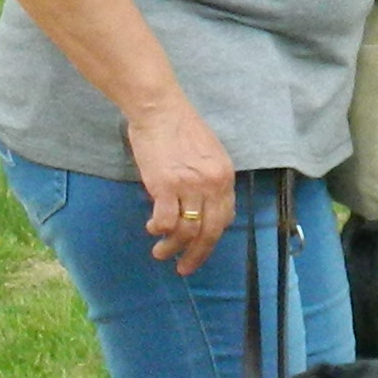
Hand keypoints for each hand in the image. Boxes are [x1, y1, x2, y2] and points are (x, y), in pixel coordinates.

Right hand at [125, 92, 237, 273]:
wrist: (159, 109)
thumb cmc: (179, 127)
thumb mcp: (208, 153)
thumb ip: (210, 179)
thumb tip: (203, 204)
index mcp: (224, 176)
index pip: (225, 218)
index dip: (212, 237)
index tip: (201, 247)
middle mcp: (212, 184)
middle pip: (209, 232)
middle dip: (197, 255)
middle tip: (185, 268)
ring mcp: (189, 186)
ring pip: (186, 231)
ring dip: (172, 248)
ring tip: (161, 253)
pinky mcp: (165, 186)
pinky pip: (166, 221)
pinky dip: (159, 230)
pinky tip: (152, 229)